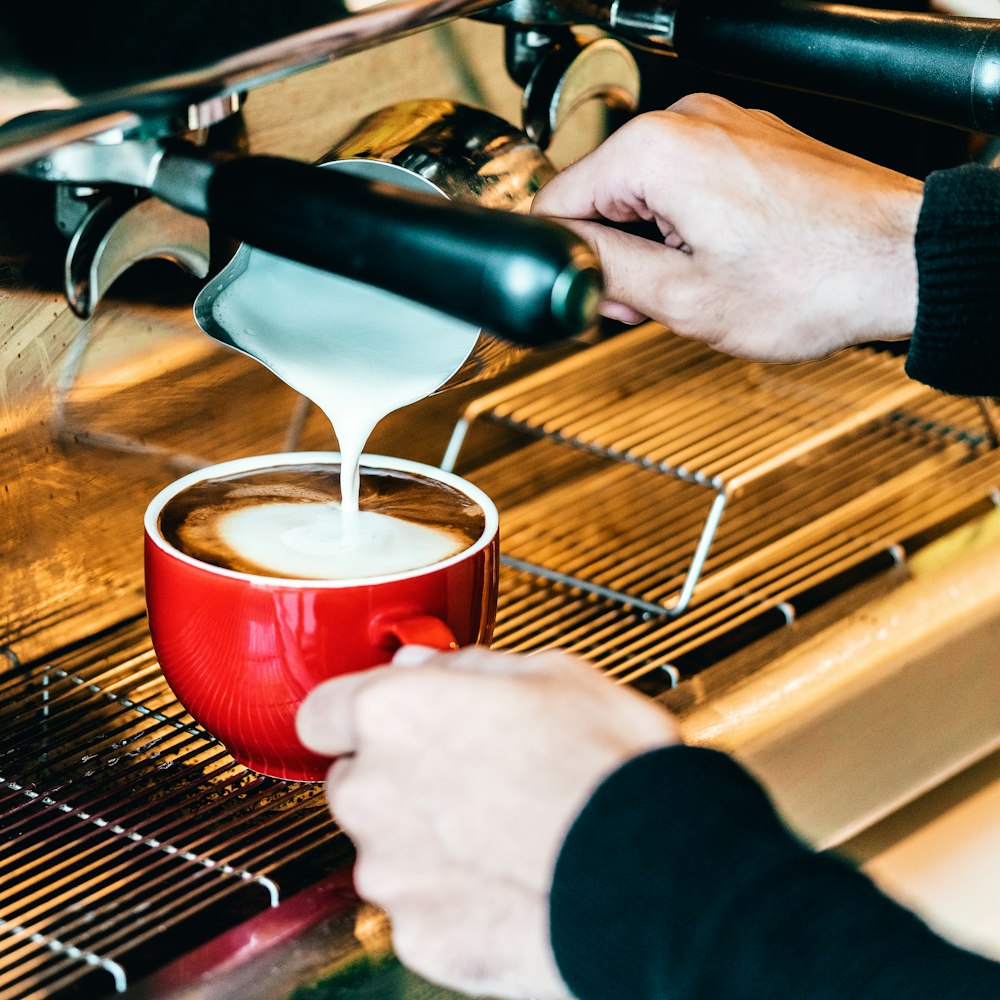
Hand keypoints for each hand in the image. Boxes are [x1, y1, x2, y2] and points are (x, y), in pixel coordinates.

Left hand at [296, 645, 679, 999]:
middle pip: (356, 780)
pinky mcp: (420, 937)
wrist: (657, 877)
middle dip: (399, 776)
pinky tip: (510, 877)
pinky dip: (451, 894)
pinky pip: (419, 905)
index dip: (361, 715)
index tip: (391, 721)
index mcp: (395, 715)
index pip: (323, 712)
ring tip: (504, 831)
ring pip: (387, 845)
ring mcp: (392, 873)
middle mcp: (374, 793)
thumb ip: (467, 667)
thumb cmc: (608, 769)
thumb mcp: (553, 675)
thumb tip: (426, 666)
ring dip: (426, 837)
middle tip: (470, 773)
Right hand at [532, 93, 923, 362]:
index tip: (596, 299)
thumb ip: (602, 272)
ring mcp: (725, 126)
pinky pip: (689, 183)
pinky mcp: (752, 142)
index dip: (568, 262)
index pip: (557, 203)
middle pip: (602, 195)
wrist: (903, 262)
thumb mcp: (684, 298)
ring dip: (653, 246)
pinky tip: (722, 263)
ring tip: (697, 286)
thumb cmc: (816, 278)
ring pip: (646, 193)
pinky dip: (689, 227)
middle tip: (651, 305)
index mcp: (656, 151)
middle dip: (615, 256)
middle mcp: (688, 121)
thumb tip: (560, 261)